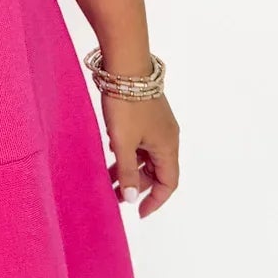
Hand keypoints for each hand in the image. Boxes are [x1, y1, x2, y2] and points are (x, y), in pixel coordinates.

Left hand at [103, 92, 178, 218]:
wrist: (126, 65)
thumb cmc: (126, 105)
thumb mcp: (123, 142)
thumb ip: (127, 171)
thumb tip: (131, 198)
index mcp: (168, 146)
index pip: (169, 183)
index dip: (155, 200)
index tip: (138, 212)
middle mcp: (167, 137)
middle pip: (157, 170)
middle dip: (138, 185)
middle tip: (116, 195)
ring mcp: (158, 125)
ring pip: (146, 155)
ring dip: (130, 168)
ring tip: (109, 178)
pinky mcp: (148, 114)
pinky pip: (142, 142)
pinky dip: (129, 152)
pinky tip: (111, 151)